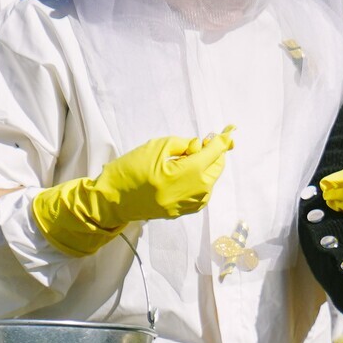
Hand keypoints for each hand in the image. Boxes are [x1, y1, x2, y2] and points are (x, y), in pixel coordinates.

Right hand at [29, 130, 233, 255]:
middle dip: (211, 153)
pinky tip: (180, 174)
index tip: (230, 130)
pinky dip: (197, 180)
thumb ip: (184, 144)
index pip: (215, 152)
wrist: (111, 200)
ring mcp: (191, 204)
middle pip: (216, 166)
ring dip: (203, 167)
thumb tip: (202, 144)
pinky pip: (201, 192)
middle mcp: (196, 192)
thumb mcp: (156, 147)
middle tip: (195, 144)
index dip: (223, 139)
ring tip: (180, 161)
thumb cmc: (130, 170)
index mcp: (190, 174)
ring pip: (210, 179)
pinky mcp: (184, 211)